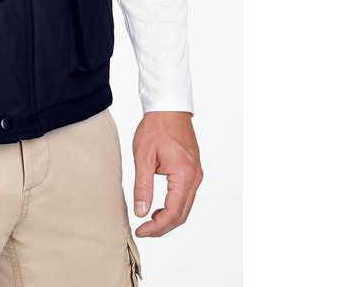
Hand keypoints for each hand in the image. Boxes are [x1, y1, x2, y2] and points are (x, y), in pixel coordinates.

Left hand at [131, 111, 202, 236]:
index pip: (173, 212)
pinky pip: (185, 196)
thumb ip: (142, 186)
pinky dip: (173, 206)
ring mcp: (196, 174)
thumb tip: (141, 211)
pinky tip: (158, 207)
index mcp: (184, 175)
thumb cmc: (156, 127)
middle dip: (162, 227)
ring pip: (185, 207)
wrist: (168, 107)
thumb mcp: (143, 156)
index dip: (157, 226)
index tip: (141, 230)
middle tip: (143, 230)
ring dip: (168, 218)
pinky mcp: (193, 171)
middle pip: (181, 214)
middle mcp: (195, 177)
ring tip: (148, 221)